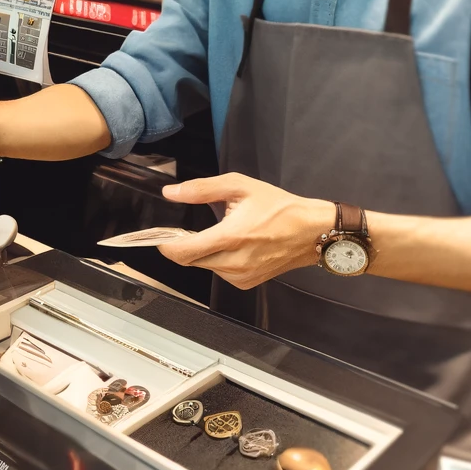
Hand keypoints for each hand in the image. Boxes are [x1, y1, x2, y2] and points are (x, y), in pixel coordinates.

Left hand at [155, 174, 331, 289]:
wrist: (312, 231)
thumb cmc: (277, 206)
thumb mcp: (239, 186)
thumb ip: (202, 189)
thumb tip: (170, 192)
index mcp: (230, 237)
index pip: (183, 252)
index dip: (165, 245)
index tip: (159, 236)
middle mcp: (233, 262)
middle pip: (190, 261)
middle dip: (183, 246)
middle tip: (187, 229)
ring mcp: (240, 276)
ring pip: (205, 266)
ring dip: (202, 252)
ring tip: (220, 233)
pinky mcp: (246, 283)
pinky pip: (220, 273)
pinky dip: (218, 260)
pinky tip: (233, 246)